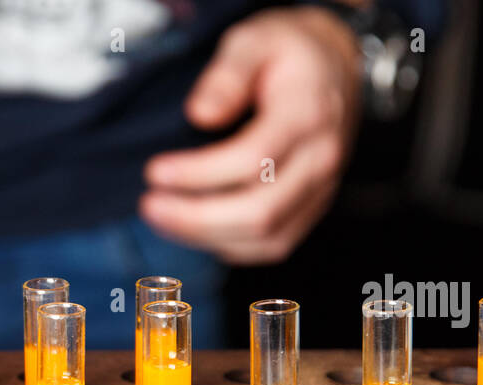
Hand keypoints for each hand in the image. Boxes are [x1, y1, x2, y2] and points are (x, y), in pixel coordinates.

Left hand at [140, 6, 360, 263]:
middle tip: (149, 204)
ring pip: (265, 238)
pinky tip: (193, 228)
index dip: (198, 174)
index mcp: (307, 115)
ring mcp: (320, 190)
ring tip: (161, 217)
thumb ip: (227, 74)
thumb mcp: (254, 40)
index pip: (252, 160)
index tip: (155, 171)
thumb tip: (200, 115)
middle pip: (259, 212)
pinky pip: (271, 246)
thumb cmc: (287, 53)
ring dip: (205, 236)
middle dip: (195, 218)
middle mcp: (320, 160)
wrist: (333, 67)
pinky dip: (228, 244)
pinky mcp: (311, 209)